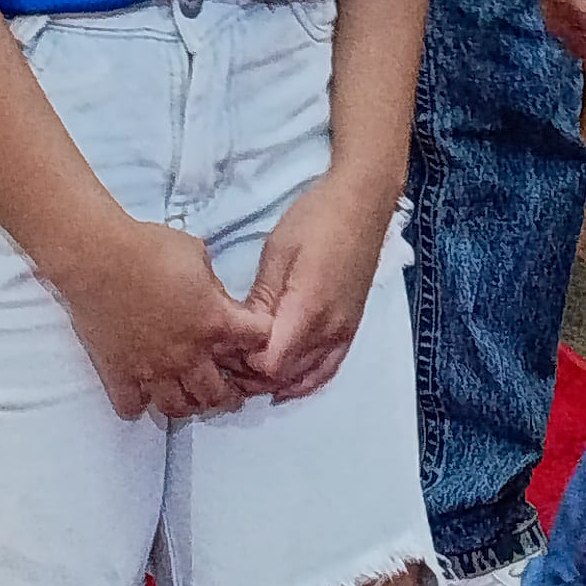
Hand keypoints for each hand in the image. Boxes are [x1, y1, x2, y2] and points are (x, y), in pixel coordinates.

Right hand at [54, 218, 271, 421]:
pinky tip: (144, 391)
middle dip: (230, 392)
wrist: (97, 258)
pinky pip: (133, 407)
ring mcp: (152, 370)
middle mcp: (188, 355)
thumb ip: (214, 286)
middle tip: (229, 388)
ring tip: (190, 395)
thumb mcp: (198, 255)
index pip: (259, 340)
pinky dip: (140, 403)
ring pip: (179, 408)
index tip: (254, 336)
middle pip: (220, 394)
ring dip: (189, 404)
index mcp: (214, 322)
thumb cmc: (150, 247)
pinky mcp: (119, 375)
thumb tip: (216, 300)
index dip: (260, 336)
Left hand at [248, 165, 398, 401]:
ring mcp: (344, 332)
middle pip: (285, 376)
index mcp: (308, 310)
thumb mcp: (277, 253)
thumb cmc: (316, 219)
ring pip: (305, 378)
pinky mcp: (351, 328)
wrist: (361, 203)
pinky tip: (284, 382)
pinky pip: (327, 369)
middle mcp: (329, 330)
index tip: (224, 345)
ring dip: (275, 379)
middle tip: (228, 353)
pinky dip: (304, 380)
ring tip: (249, 365)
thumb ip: (261, 300)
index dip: (243, 362)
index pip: (270, 364)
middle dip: (253, 373)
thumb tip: (241, 334)